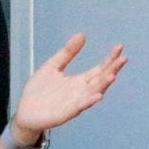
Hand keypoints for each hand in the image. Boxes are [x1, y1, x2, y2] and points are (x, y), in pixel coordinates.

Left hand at [12, 34, 126, 137]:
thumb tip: (82, 34)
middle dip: (112, 69)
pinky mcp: (65, 113)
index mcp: (79, 81)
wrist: (25, 112)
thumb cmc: (39, 91)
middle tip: (123, 58)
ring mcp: (75, 103)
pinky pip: (79, 107)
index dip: (110, 59)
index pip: (99, 69)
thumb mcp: (53, 66)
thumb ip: (67, 52)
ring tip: (113, 75)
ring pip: (93, 93)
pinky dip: (88, 102)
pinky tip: (97, 96)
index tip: (119, 47)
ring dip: (103, 85)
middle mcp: (81, 92)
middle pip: (100, 80)